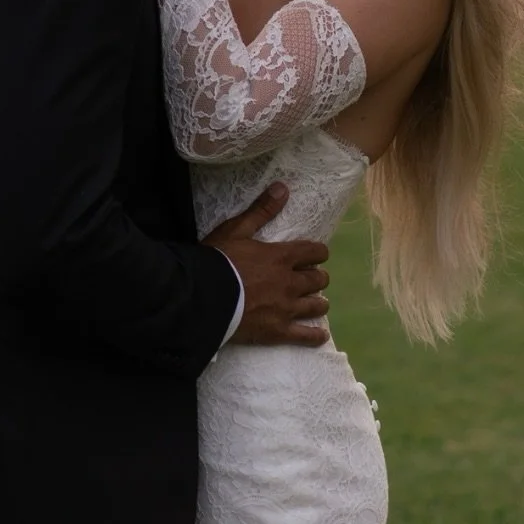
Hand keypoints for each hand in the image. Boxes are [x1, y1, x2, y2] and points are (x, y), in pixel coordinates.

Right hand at [203, 183, 330, 347]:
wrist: (204, 297)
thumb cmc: (219, 260)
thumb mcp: (237, 229)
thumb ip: (261, 210)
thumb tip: (283, 187)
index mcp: (282, 257)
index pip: (314, 252)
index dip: (319, 252)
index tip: (317, 255)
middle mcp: (290, 282)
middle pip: (318, 280)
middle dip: (318, 277)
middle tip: (312, 278)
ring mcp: (286, 309)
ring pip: (316, 306)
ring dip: (318, 302)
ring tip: (316, 303)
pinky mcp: (278, 332)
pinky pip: (305, 336)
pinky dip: (315, 336)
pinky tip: (320, 336)